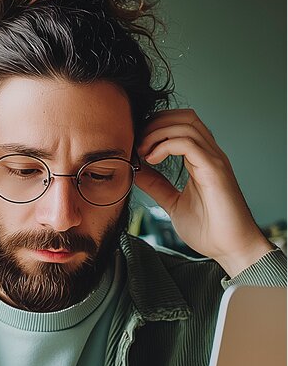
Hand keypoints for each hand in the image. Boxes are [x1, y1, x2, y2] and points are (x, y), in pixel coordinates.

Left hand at [134, 109, 272, 277]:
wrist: (230, 249)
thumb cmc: (209, 229)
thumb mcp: (172, 203)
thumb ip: (157, 185)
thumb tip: (137, 171)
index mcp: (201, 160)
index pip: (181, 125)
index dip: (156, 127)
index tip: (136, 144)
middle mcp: (210, 155)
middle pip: (184, 117)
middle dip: (155, 123)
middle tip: (136, 143)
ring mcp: (214, 160)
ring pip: (186, 124)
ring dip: (157, 132)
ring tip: (142, 151)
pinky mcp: (214, 170)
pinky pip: (189, 144)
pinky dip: (166, 145)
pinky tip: (152, 159)